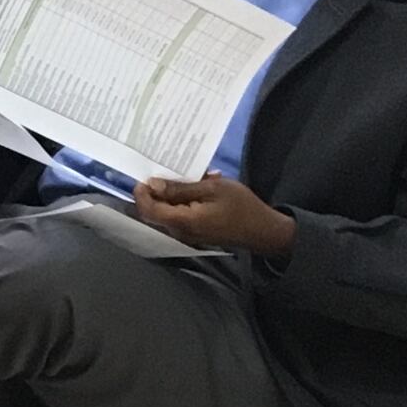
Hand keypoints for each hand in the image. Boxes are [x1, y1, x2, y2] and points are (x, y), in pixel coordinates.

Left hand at [135, 173, 296, 255]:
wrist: (265, 230)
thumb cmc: (241, 206)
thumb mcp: (212, 189)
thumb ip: (180, 188)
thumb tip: (153, 184)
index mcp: (183, 221)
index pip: (148, 210)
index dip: (141, 193)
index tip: (144, 177)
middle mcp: (181, 232)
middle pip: (155, 212)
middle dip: (157, 191)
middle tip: (166, 171)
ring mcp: (188, 235)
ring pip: (168, 213)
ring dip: (173, 194)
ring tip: (189, 177)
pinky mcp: (196, 233)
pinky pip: (181, 216)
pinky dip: (184, 201)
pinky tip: (199, 187)